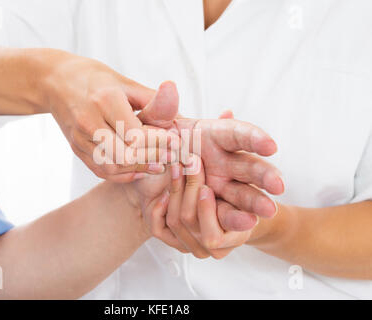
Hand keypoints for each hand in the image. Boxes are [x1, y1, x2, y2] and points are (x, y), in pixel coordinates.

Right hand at [41, 51, 177, 181]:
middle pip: (125, 154)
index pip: (136, 132)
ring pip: (113, 166)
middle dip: (152, 158)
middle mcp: (89, 121)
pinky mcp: (76, 148)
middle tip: (171, 156)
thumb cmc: (95, 79)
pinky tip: (138, 170)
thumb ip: (152, 101)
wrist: (55, 81)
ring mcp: (80, 138)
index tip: (175, 142)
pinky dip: (122, 174)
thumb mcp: (125, 82)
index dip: (159, 141)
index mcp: (104, 100)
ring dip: (138, 169)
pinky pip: (101, 170)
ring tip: (158, 164)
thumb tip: (179, 118)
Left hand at [138, 84, 282, 228]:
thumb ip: (159, 110)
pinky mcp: (215, 208)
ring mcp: (221, 186)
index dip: (254, 138)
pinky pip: (225, 215)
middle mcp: (224, 161)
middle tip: (278, 186)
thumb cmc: (152, 144)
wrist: (143, 175)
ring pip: (243, 193)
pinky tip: (246, 225)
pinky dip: (234, 219)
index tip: (270, 146)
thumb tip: (168, 87)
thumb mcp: (150, 127)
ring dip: (255, 201)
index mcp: (213, 136)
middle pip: (249, 166)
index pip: (237, 134)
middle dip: (264, 174)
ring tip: (268, 211)